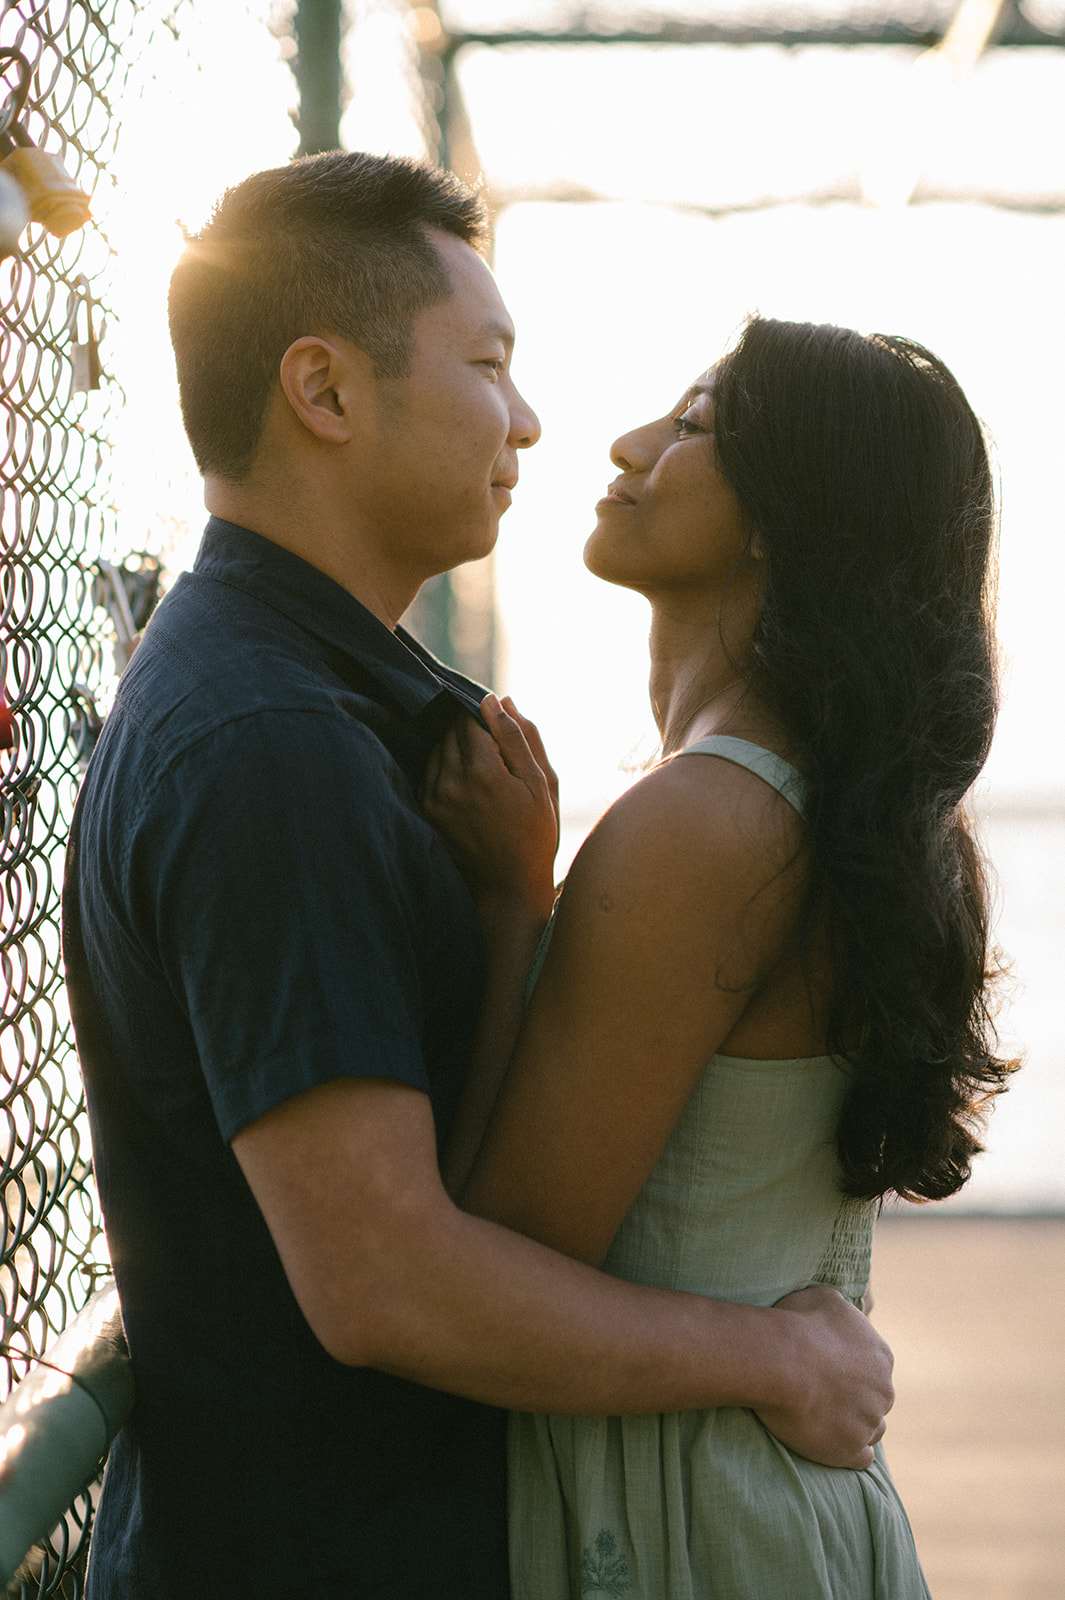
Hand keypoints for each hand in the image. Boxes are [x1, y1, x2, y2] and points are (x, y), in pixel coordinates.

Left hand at [423, 694, 558, 918]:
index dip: (488, 720)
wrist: (509, 886)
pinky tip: (470, 786)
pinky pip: (431, 770)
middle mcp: (451, 779)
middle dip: (473, 732)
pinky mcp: (427, 809)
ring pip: (439, 748)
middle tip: (497, 756)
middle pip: (451, 730)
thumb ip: (518, 737)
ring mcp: (434, 796)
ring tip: (485, 774)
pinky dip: (447, 768)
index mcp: (483, 770)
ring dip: (458, 749)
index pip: (471, 717)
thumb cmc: (534, 834)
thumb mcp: (539, 782)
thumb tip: (497, 700)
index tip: (502, 735)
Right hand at [754, 1285, 893, 1469]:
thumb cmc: (799, 1324)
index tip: (831, 1371)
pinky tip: (833, 1444)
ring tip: (827, 1420)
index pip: (877, 1368)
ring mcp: (869, 1422)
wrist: (781, 1360)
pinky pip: (862, 1459)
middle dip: (857, 1399)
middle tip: (825, 1395)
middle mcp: (884, 1390)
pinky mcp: (851, 1450)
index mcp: (881, 1355)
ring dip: (855, 1426)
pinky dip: (850, 1452)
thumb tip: (857, 1307)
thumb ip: (847, 1311)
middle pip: (877, 1400)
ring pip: (872, 1429)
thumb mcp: (826, 1298)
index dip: (854, 1371)